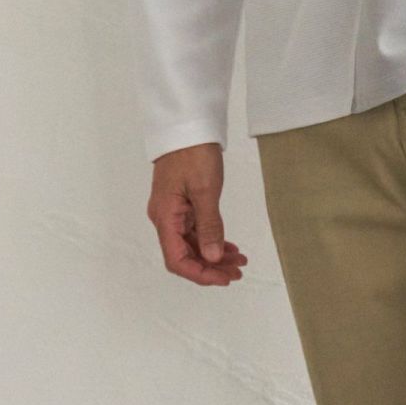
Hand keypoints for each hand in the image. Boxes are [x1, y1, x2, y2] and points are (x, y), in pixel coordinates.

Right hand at [146, 143, 246, 286]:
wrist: (187, 126)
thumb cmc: (193, 153)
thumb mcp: (205, 190)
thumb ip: (209, 226)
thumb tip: (211, 257)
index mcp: (165, 218)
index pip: (177, 260)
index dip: (200, 274)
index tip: (224, 278)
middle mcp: (165, 219)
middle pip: (186, 256)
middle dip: (212, 267)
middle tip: (238, 271)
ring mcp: (174, 214)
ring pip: (193, 246)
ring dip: (215, 256)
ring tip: (239, 261)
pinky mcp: (183, 207)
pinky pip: (196, 233)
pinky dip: (213, 242)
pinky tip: (230, 248)